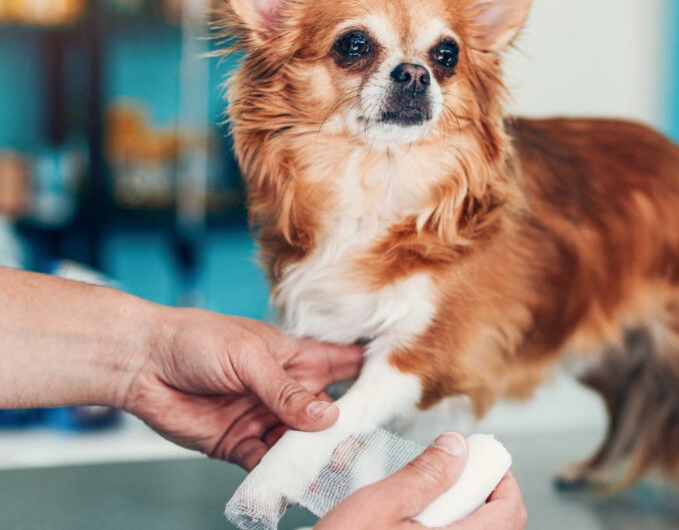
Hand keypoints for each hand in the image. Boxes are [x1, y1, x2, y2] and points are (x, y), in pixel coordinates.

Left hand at [123, 307, 361, 469]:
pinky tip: (285, 483)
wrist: (140, 363)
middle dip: (342, 433)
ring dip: (310, 459)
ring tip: (322, 473)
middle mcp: (286, 390)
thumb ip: (285, 390)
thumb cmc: (195, 340)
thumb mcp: (248, 357)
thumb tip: (327, 416)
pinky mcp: (240, 444)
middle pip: (327, 415)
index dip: (369, 376)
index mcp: (296, 358)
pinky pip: (266, 464)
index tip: (393, 393)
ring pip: (300, 445)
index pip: (344, 365)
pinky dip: (277, 476)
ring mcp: (264, 419)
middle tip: (351, 451)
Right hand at [314, 432, 527, 529]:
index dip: (500, 479)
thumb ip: (423, 475)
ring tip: (420, 509)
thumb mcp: (378, 508)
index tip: (478, 461)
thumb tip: (457, 446)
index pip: (512, 512)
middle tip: (445, 481)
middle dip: (476, 497)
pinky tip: (408, 529)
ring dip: (458, 519)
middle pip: (497, 527)